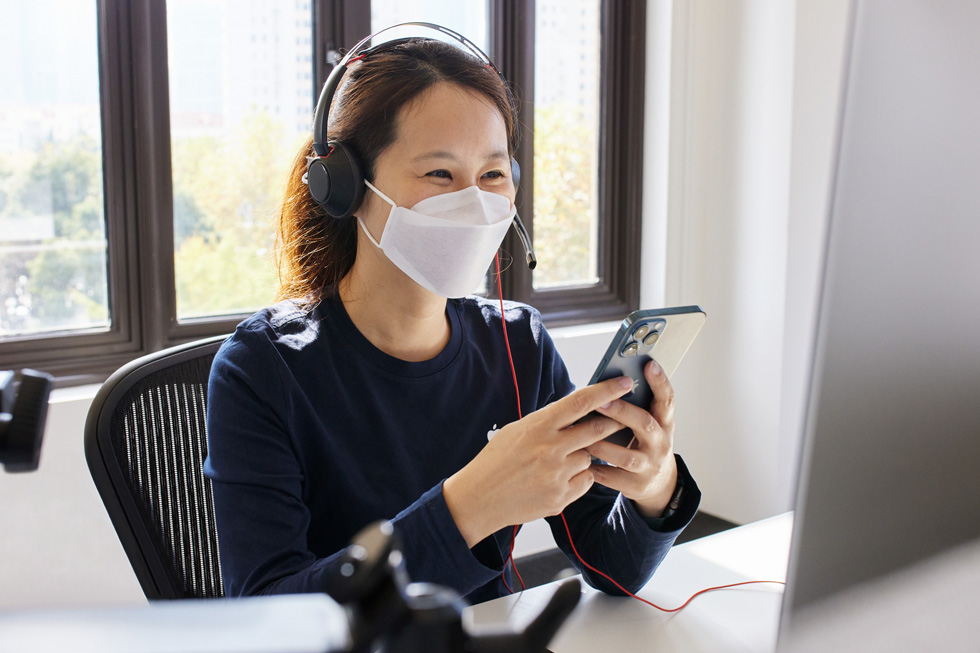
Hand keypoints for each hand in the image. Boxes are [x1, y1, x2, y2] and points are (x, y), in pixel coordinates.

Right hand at [443, 375, 634, 546]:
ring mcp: (557, 474)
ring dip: (584, 454)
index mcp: (538, 426)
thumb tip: (579, 410)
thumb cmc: (498, 460)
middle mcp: (550, 448)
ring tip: (559, 460)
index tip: (625, 382)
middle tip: (621, 417)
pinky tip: (558, 478)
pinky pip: (586, 480)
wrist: (480, 497)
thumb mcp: (518, 430)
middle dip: (614, 422)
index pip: (580, 401)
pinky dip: (579, 476)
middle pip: (597, 429)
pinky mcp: (561, 497)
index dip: (607, 390)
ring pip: (591, 456)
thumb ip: (549, 421)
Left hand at [585, 360, 678, 518]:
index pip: (666, 399)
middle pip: (644, 424)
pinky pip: (611, 477)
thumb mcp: (648, 424)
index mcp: (664, 422)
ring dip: (602, 444)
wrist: (659, 483)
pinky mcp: (635, 485)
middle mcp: (660, 443)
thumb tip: (609, 381)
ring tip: (580, 434)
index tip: (649, 364)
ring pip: (625, 455)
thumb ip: (635, 406)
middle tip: (600, 402)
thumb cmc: (645, 442)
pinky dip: (594, 468)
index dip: (660, 382)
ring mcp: (649, 466)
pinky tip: (579, 459)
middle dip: (622, 412)